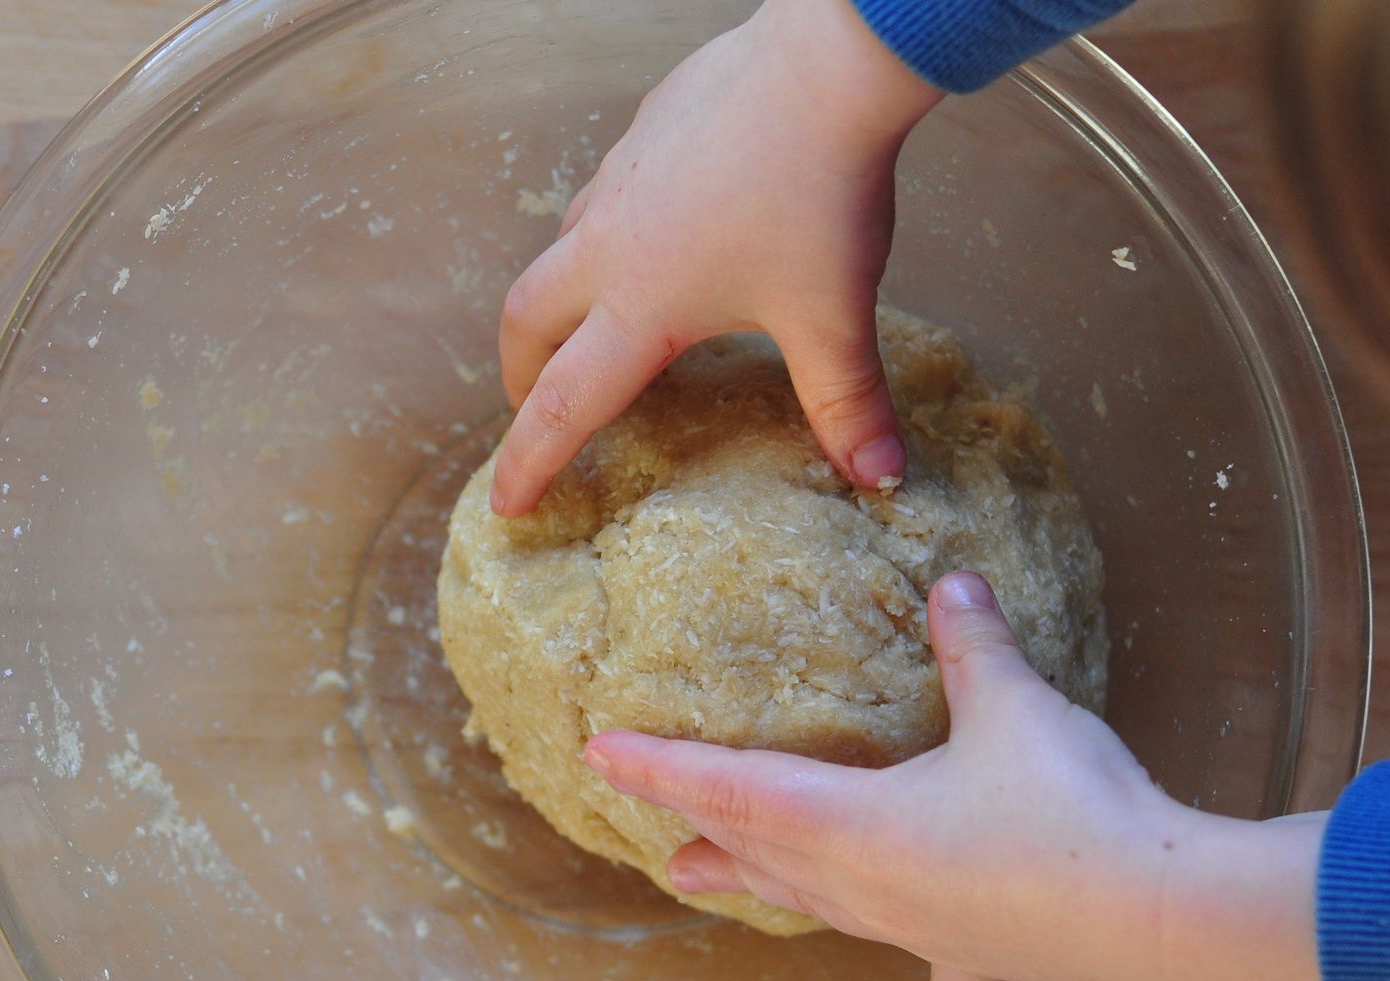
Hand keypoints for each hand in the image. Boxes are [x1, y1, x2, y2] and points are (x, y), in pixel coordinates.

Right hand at [492, 0, 942, 514]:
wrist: (826, 64)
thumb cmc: (822, 194)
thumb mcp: (833, 314)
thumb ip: (847, 403)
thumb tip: (882, 481)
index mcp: (641, 308)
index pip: (563, 407)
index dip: (528, 463)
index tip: (507, 506)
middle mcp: (608, 247)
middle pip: (524, 322)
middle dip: (520, 374)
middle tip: (535, 403)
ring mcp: (618, 182)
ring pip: (559, 252)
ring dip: (562, 299)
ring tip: (600, 319)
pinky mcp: (642, 133)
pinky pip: (603, 193)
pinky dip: (607, 233)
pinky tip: (661, 229)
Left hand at [582, 572, 1331, 980]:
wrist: (1157, 912)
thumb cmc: (1069, 805)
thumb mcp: (1013, 706)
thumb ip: (972, 644)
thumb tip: (951, 581)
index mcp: (850, 823)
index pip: (730, 787)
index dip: (661, 767)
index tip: (598, 757)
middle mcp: (863, 886)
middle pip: (759, 853)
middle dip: (702, 835)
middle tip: (656, 842)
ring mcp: (915, 929)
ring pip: (816, 904)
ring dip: (764, 888)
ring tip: (710, 884)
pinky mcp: (978, 959)